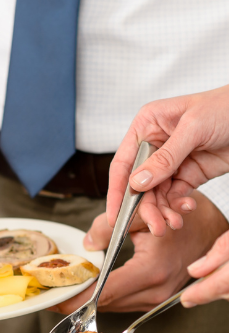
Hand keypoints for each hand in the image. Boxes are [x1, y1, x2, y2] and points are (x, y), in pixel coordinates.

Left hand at [56, 192, 228, 313]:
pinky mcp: (154, 299)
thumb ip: (109, 225)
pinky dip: (101, 295)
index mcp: (151, 271)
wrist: (213, 231)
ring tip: (58, 290)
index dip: (73, 297)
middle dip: (72, 299)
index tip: (49, 299)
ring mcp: (155, 299)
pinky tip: (84, 288)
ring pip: (110, 304)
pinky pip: (121, 301)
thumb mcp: (145, 212)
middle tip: (45, 294)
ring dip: (85, 299)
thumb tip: (86, 245)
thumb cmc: (183, 218)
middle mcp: (154, 291)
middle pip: (103, 302)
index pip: (102, 292)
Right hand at [107, 85, 228, 236]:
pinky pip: (175, 195)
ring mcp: (171, 161)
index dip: (118, 192)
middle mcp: (155, 145)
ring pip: (156, 194)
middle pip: (139, 184)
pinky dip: (178, 206)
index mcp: (147, 126)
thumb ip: (165, 157)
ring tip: (172, 224)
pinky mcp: (188, 174)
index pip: (123, 163)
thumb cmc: (227, 106)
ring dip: (163, 211)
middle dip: (146, 207)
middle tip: (155, 226)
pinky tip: (186, 209)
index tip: (116, 217)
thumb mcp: (194, 128)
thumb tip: (138, 182)